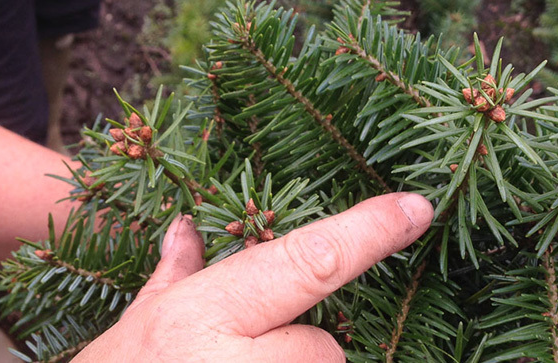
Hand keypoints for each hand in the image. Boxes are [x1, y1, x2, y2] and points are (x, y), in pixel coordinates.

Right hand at [76, 192, 433, 361]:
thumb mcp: (141, 325)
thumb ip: (176, 275)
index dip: (366, 233)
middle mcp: (227, 360)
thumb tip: (186, 227)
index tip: (416, 210)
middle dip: (298, 355)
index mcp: (201, 314)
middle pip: (324, 350)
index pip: (306, 263)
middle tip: (246, 362)